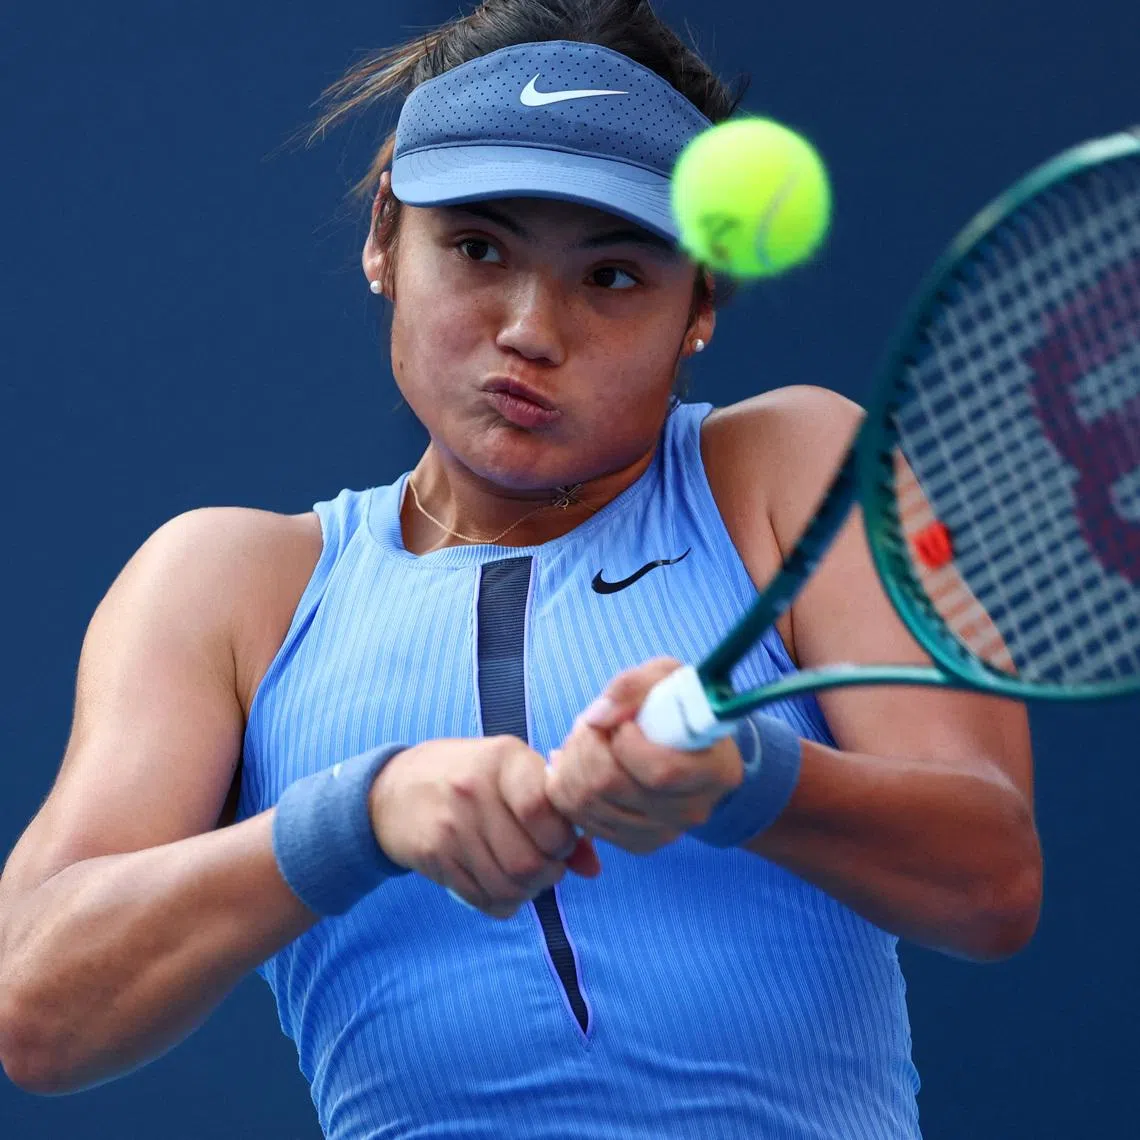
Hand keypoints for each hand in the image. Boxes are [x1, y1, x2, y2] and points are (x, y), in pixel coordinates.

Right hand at [368, 737, 601, 918]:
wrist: (393, 789)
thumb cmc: (470, 779)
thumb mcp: (512, 776)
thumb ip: (556, 814)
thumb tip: (592, 868)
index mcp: (504, 757)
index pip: (543, 809)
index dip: (562, 838)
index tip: (560, 841)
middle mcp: (475, 788)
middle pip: (529, 860)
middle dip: (548, 874)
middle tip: (545, 866)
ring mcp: (451, 823)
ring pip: (508, 886)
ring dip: (527, 892)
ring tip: (524, 877)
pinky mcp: (434, 854)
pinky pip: (482, 898)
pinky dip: (502, 903)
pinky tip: (499, 885)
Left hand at [544, 658, 743, 854]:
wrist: (687, 744)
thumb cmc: (679, 706)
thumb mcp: (666, 677)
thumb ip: (633, 686)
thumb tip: (597, 717)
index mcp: (716, 770)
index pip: (660, 771)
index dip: (626, 742)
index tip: (624, 722)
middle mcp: (692, 810)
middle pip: (612, 787)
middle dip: (586, 745)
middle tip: (591, 724)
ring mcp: (663, 832)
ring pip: (588, 803)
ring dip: (571, 762)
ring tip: (585, 739)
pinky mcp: (635, 843)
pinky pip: (579, 818)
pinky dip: (566, 786)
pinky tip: (578, 763)